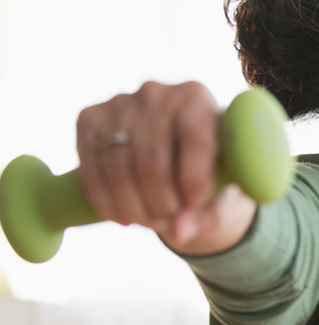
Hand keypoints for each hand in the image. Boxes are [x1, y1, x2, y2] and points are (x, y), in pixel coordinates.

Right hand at [75, 81, 256, 254]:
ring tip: (151, 222)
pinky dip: (105, 201)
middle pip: (151, 157)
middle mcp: (158, 93)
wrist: (176, 150)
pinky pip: (91, 167)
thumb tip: (178, 232)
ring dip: (133, 206)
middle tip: (170, 221)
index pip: (195, 136)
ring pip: (118, 166)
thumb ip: (208, 212)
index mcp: (199, 98)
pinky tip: (123, 217)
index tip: (194, 205)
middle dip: (161, 201)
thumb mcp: (222, 188)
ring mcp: (119, 103)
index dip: (194, 177)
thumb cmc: (211, 168)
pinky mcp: (90, 118)